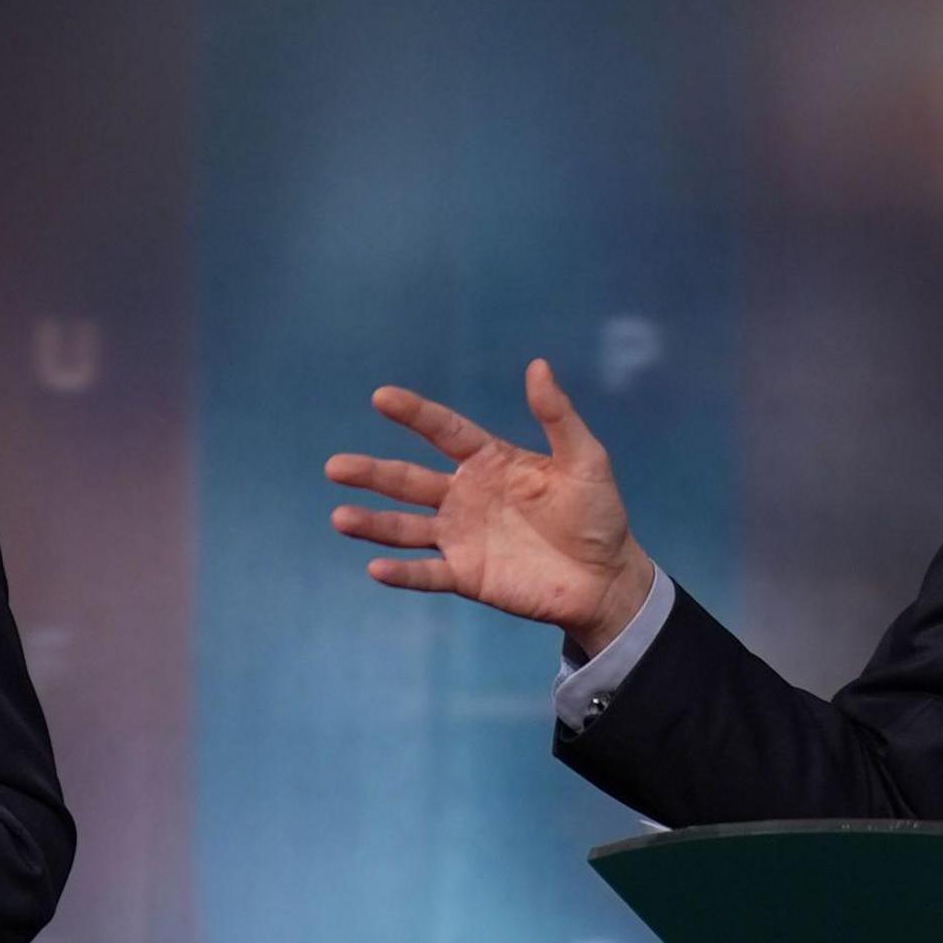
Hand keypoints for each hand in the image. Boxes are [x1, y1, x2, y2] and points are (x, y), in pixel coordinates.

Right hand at [327, 358, 658, 650]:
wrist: (607, 577)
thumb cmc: (598, 514)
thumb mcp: (585, 459)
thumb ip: (557, 416)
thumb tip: (537, 365)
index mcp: (490, 461)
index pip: (444, 430)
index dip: (414, 414)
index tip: (382, 397)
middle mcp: (466, 496)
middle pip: (409, 479)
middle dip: (373, 472)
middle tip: (336, 466)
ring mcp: (462, 537)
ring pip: (407, 527)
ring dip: (373, 523)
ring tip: (340, 516)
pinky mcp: (467, 575)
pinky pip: (428, 573)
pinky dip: (403, 573)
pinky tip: (375, 568)